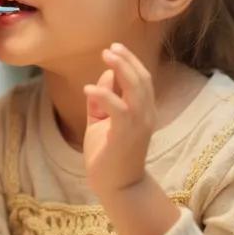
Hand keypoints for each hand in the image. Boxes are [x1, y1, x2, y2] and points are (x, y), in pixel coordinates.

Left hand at [82, 43, 155, 194]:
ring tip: (106, 56)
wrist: (117, 187)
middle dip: (127, 60)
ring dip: (122, 69)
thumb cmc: (109, 155)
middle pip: (142, 80)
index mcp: (143, 111)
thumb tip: (103, 77)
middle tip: (110, 48)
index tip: (114, 48)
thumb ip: (102, 101)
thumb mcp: (102, 122)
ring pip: (136, 89)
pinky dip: (104, 96)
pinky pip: (119, 109)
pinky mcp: (125, 135)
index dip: (130, 62)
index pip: (142, 80)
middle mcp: (146, 115)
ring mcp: (139, 125)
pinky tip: (88, 89)